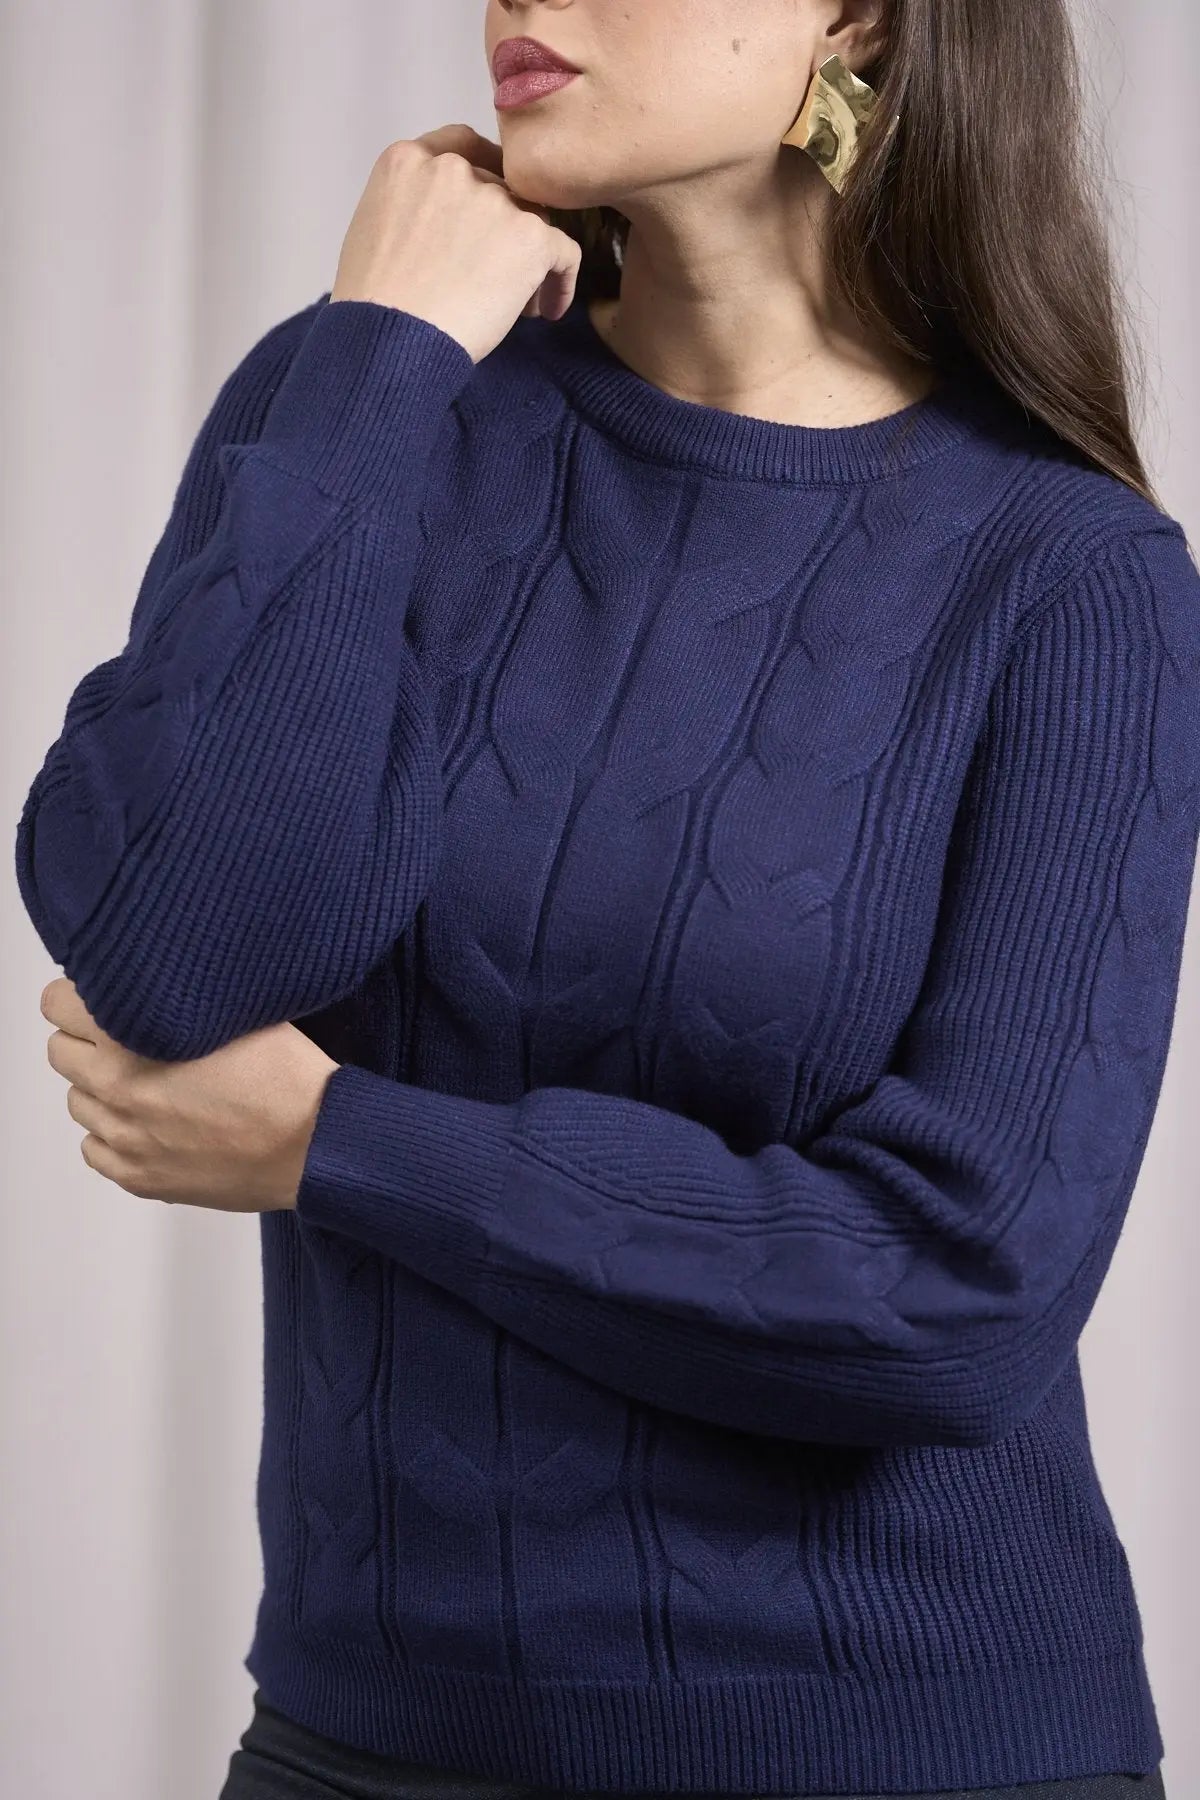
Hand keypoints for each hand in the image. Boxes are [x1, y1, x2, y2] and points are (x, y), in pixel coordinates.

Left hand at [39, 976, 339, 1213]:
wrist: (315, 1143)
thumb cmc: (287, 1075)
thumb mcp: (236, 1008)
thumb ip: (179, 993)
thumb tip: (153, 979)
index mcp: (131, 1036)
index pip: (57, 1003)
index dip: (83, 996)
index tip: (108, 999)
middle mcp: (116, 1087)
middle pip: (61, 1052)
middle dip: (89, 1041)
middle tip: (129, 1040)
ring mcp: (124, 1137)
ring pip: (77, 1102)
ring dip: (102, 1089)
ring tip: (149, 1084)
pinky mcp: (139, 1177)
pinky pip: (95, 1150)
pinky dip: (114, 1134)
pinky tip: (151, 1123)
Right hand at [329, 121, 582, 361]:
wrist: (390, 341)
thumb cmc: (373, 304)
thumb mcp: (373, 228)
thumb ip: (411, 204)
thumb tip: (445, 223)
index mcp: (408, 160)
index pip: (463, 148)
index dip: (484, 176)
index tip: (492, 211)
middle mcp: (452, 169)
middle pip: (501, 189)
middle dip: (503, 231)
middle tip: (496, 277)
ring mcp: (494, 200)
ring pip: (532, 221)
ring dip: (528, 260)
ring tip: (517, 304)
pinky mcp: (529, 236)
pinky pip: (564, 253)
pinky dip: (559, 283)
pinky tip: (546, 310)